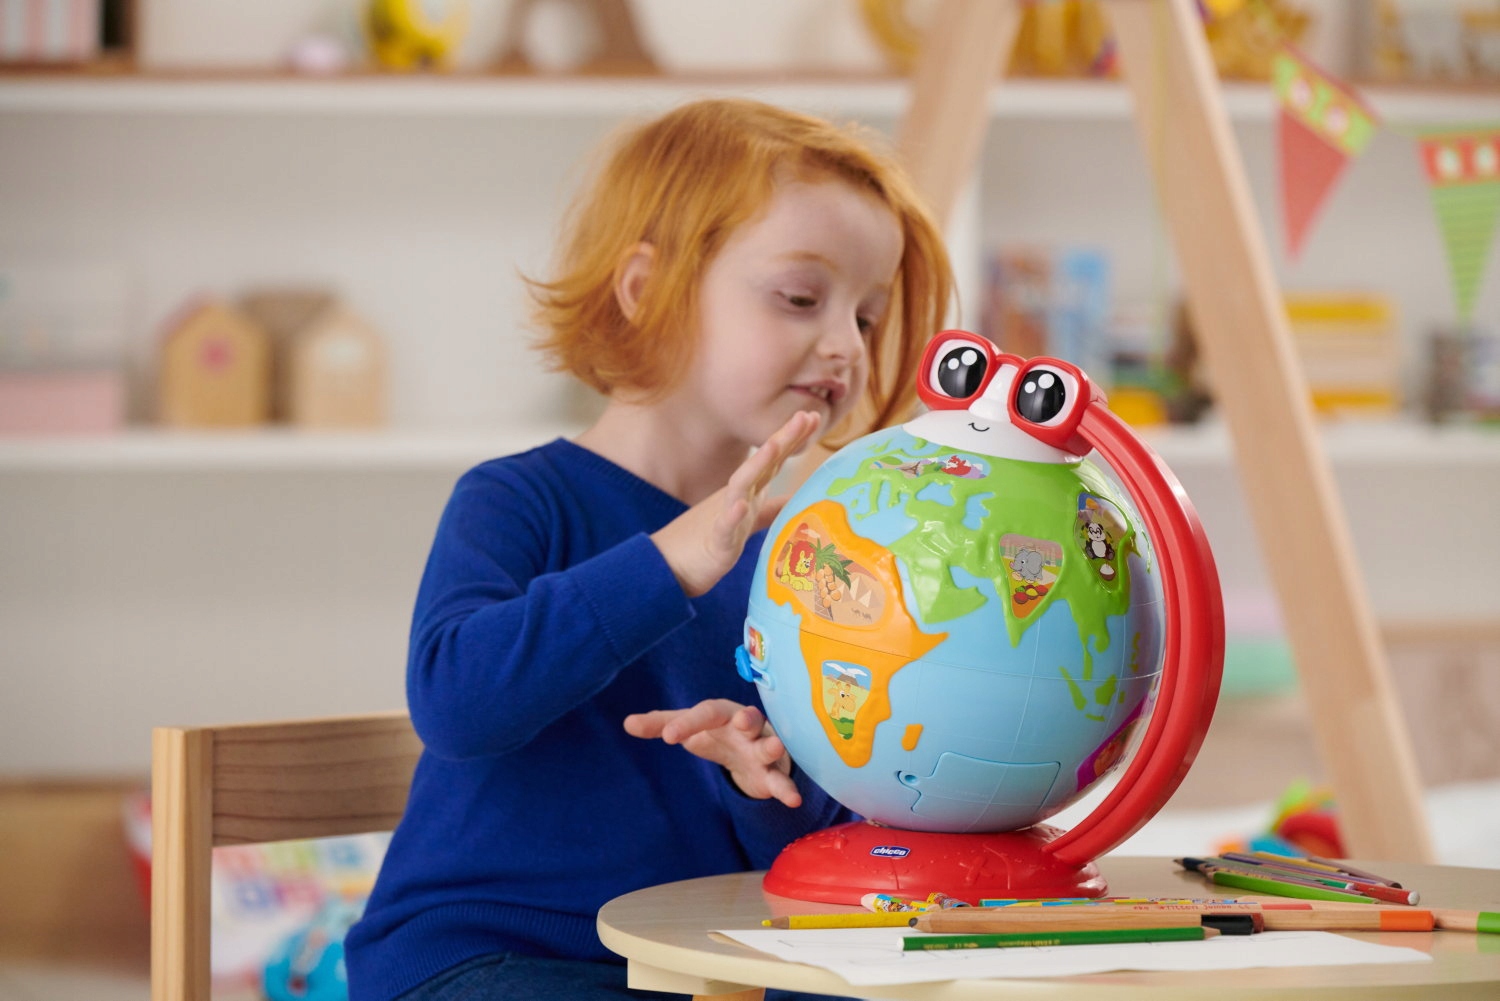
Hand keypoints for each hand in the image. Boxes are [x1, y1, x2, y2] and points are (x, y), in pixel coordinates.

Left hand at [624, 699, 800, 807]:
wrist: (748, 750)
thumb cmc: (715, 733)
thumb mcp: (688, 728)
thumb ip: (660, 724)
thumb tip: (626, 723)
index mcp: (721, 713)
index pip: (705, 712)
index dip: (687, 723)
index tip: (667, 737)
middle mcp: (746, 726)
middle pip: (747, 718)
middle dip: (746, 719)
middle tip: (740, 721)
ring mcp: (762, 748)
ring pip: (769, 744)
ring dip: (771, 746)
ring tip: (774, 748)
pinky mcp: (773, 773)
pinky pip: (781, 779)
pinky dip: (787, 788)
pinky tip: (792, 800)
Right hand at [651, 411, 820, 597]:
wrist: (672, 563)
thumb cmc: (712, 539)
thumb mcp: (750, 521)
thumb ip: (774, 509)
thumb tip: (802, 499)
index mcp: (749, 492)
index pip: (774, 460)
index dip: (793, 438)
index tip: (815, 416)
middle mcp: (738, 497)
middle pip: (763, 464)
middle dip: (783, 439)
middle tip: (805, 415)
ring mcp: (724, 516)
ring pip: (741, 486)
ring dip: (757, 465)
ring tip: (774, 445)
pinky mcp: (715, 541)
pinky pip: (723, 526)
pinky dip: (732, 515)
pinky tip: (741, 505)